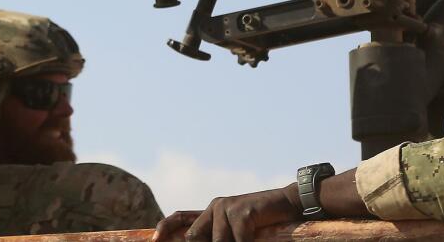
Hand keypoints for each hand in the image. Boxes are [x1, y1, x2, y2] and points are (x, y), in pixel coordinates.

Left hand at [154, 185, 299, 241]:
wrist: (289, 205)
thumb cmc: (263, 223)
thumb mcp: (237, 231)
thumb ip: (218, 236)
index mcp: (212, 212)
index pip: (180, 217)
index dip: (165, 228)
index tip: (154, 240)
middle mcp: (215, 207)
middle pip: (195, 237)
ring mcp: (227, 208)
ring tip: (247, 237)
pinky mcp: (241, 211)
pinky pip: (239, 241)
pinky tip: (254, 238)